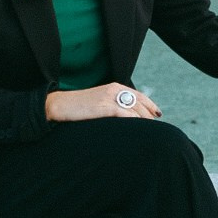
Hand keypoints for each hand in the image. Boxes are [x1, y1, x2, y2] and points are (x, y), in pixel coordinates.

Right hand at [45, 82, 162, 121]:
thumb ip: (111, 105)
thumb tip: (124, 116)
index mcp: (113, 87)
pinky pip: (125, 114)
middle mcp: (114, 89)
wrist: (59, 105)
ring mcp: (109, 97)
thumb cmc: (77, 108)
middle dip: (150, 113)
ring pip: (135, 108)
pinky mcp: (104, 107)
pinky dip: (135, 121)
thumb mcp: (98, 103)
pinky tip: (139, 129)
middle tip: (157, 124)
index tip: (158, 113)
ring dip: (145, 119)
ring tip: (151, 130)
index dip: (150, 104)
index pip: (138, 95)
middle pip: (139, 101)